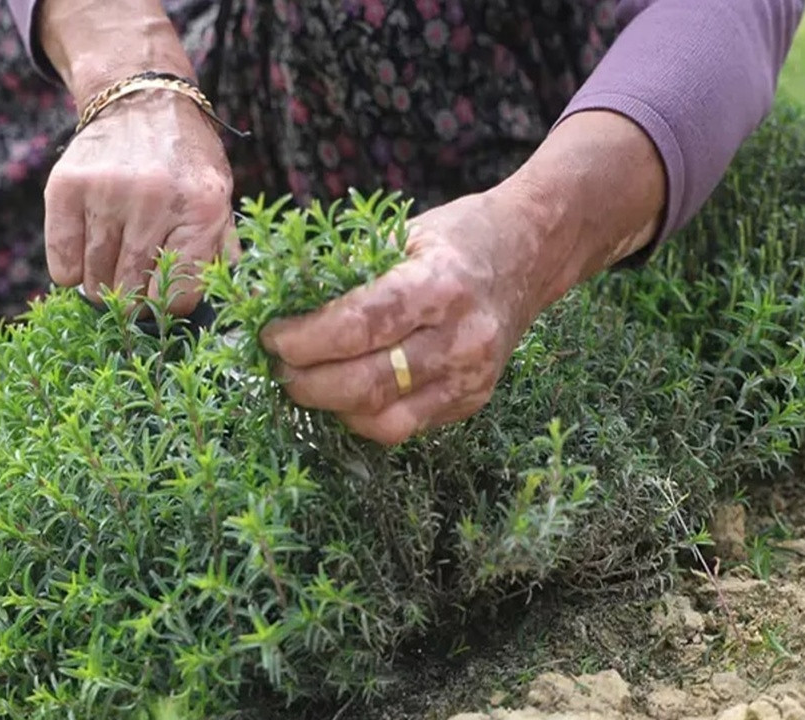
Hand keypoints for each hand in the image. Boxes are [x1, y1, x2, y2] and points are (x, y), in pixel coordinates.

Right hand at [43, 92, 238, 314]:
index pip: (179, 296)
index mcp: (201, 207)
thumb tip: (238, 303)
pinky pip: (63, 262)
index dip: (171, 305)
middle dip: (134, 300)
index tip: (165, 295)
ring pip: (96, 281)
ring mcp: (107, 191)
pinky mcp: (66, 186)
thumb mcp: (219, 199)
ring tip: (112, 266)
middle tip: (135, 284)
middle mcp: (154, 198)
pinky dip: (71, 272)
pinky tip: (86, 256)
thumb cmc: (186, 162)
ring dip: (102, 286)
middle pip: (133, 292)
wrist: (143, 100)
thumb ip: (222, 252)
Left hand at [258, 110, 667, 445]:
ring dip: (330, 407)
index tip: (273, 336)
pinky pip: (404, 427)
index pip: (357, 326)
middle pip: (364, 383)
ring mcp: (470, 377)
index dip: (305, 339)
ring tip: (305, 383)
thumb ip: (349, 269)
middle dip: (307, 382)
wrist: (531, 255)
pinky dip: (363, 416)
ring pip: (382, 419)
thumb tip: (273, 295)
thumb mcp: (404, 234)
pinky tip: (344, 394)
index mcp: (438, 285)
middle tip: (279, 367)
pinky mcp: (472, 401)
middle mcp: (460, 338)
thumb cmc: (457, 238)